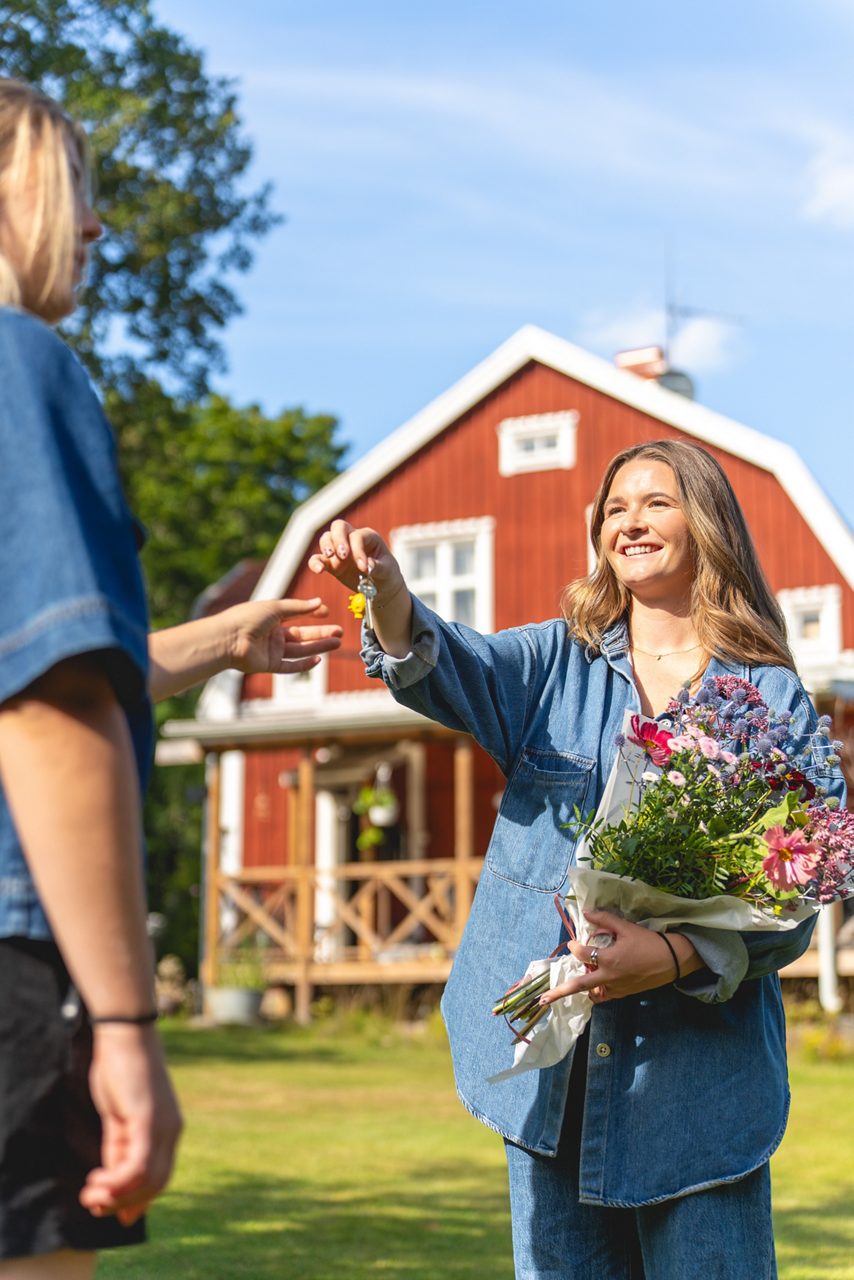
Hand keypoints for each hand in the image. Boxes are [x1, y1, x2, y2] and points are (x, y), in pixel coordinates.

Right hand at [78, 1025, 182, 1225]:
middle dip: (124, 1203)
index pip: (160, 1177)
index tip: (110, 1210)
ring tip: (91, 1196)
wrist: (124, 1036)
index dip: (137, 1200)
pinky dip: (118, 1182)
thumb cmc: (120, 1071)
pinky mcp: (149, 1121)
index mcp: (167, 1129)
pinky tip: (97, 1181)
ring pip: (148, 1181)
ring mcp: (163, 1126)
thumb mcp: (119, 1117)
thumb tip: (113, 1185)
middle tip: (93, 1205)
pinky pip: (138, 1166)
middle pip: (156, 1184)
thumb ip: (120, 1147)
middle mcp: (171, 1130)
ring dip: (117, 1197)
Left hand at [222, 598, 342, 673]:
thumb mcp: (276, 607)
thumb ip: (299, 607)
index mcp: (272, 618)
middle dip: (321, 633)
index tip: (327, 612)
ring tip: (337, 642)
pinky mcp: (269, 665)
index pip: (297, 615)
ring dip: (319, 646)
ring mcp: (272, 651)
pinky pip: (290, 666)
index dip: (312, 614)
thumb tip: (320, 602)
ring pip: (300, 650)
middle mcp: (273, 635)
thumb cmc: (247, 618)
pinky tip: (319, 659)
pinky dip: (304, 664)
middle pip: (302, 635)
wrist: (228, 638)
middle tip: (339, 631)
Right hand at [307, 520, 405, 604]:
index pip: (358, 536)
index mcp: (368, 537)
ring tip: (330, 557)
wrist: (381, 587)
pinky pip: (318, 559)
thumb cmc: (387, 574)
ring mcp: (340, 550)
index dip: (358, 550)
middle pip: (339, 527)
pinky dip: (315, 563)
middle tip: (343, 555)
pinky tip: (319, 571)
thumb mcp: (388, 571)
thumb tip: (368, 565)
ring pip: (326, 538)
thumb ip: (379, 567)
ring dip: (326, 546)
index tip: (363, 568)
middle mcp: (352, 539)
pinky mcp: (331, 564)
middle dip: (338, 538)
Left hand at [539, 910, 698, 1006]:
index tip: (573, 944)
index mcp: (609, 960)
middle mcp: (609, 977)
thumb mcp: (627, 927)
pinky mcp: (625, 993)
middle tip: (543, 1000)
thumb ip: (605, 919)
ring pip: (593, 993)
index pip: (583, 954)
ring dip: (583, 988)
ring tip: (574, 984)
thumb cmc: (649, 942)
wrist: (673, 960)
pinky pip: (605, 995)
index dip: (575, 947)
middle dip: (560, 992)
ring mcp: (617, 988)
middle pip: (579, 986)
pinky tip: (597, 984)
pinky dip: (598, 991)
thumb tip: (587, 913)